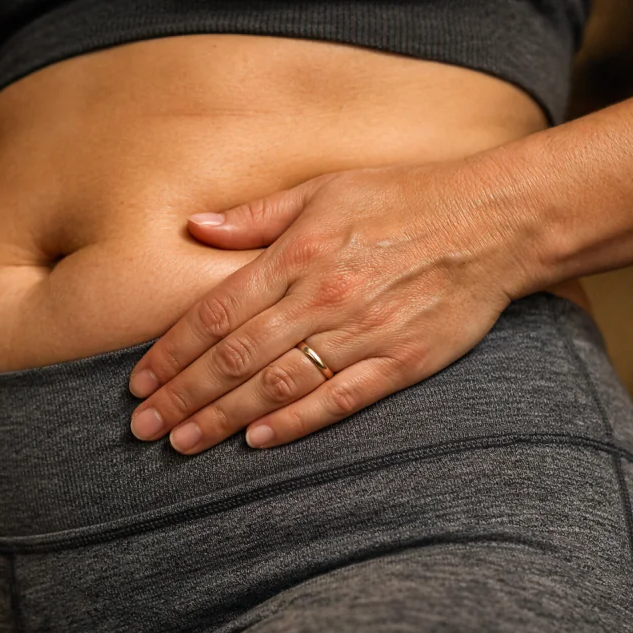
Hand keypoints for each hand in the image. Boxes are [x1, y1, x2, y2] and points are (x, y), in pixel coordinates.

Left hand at [127, 159, 537, 453]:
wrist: (492, 221)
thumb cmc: (403, 199)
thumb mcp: (324, 189)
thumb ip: (255, 216)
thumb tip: (193, 227)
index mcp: (298, 254)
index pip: (216, 312)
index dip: (172, 350)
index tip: (140, 381)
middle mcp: (322, 296)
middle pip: (235, 357)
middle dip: (182, 396)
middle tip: (143, 428)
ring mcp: (363, 333)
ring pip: (276, 386)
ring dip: (222, 418)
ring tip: (182, 443)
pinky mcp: (401, 362)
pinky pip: (338, 400)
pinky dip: (294, 423)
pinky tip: (256, 442)